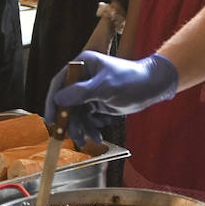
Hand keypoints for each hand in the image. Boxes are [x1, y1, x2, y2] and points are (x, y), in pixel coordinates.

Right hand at [45, 51, 177, 148]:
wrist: (153, 86)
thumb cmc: (131, 80)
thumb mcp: (105, 87)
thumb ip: (81, 93)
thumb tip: (58, 99)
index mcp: (82, 65)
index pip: (60, 83)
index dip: (53, 102)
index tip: (51, 119)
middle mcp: (83, 77)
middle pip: (68, 102)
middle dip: (72, 121)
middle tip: (76, 137)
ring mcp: (90, 90)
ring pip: (78, 113)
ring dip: (83, 128)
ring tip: (92, 140)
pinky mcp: (98, 102)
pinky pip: (88, 117)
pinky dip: (92, 127)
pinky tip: (99, 134)